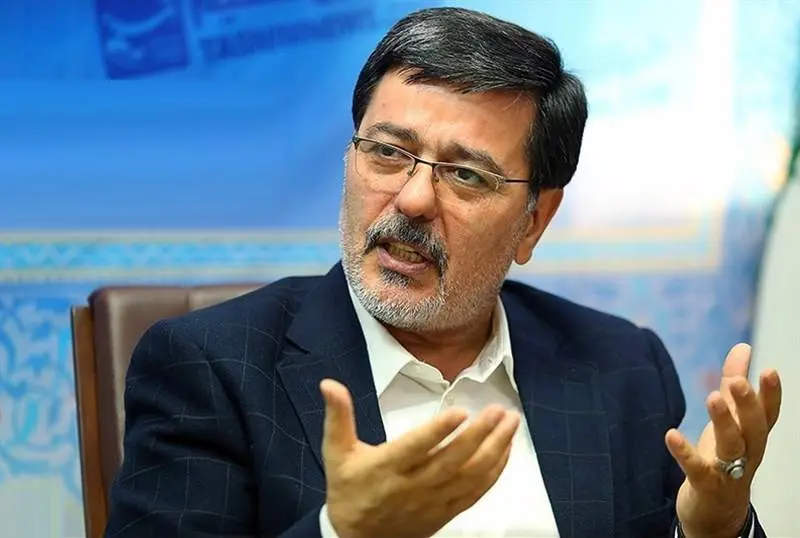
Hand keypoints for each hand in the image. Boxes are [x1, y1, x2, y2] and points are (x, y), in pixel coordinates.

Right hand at [320, 379, 519, 537]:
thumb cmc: (348, 489)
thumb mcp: (336, 451)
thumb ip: (338, 415)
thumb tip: (329, 383)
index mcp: (385, 468)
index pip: (415, 449)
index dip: (438, 432)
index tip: (459, 411)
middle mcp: (412, 486)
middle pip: (451, 462)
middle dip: (479, 436)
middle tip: (497, 410)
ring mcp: (432, 501)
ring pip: (469, 477)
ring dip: (494, 450)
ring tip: (511, 423)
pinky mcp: (445, 512)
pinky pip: (475, 493)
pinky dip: (494, 472)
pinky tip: (506, 449)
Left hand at [665, 343, 781, 537]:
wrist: (717, 513)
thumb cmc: (726, 458)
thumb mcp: (731, 419)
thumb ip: (735, 384)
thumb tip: (743, 347)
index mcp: (754, 435)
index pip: (769, 414)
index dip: (771, 394)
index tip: (769, 370)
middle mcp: (748, 453)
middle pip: (754, 428)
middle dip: (748, 405)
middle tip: (738, 381)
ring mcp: (729, 471)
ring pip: (731, 446)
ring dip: (723, 422)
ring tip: (712, 397)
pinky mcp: (705, 485)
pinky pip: (696, 468)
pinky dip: (685, 452)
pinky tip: (670, 434)